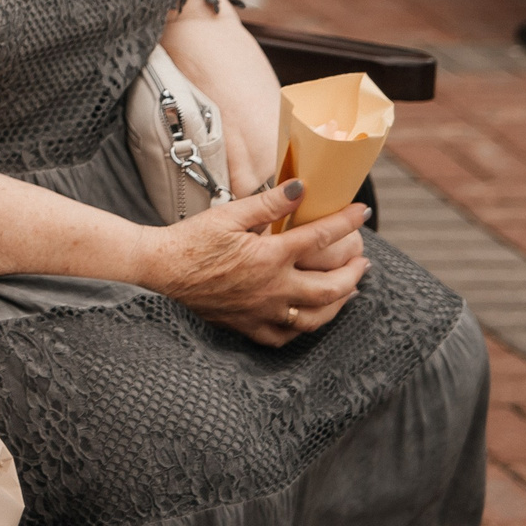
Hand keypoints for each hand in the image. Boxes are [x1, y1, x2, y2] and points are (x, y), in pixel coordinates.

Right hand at [137, 182, 370, 345]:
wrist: (162, 267)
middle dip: (354, 274)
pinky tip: (307, 318)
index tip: (363, 213)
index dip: (347, 223)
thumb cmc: (192, 238)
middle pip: (331, 288)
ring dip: (339, 305)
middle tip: (363, 262)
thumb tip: (301, 188)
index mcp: (270, 256)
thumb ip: (270, 203)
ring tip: (348, 292)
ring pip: (315, 318)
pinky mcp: (247, 325)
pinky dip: (302, 329)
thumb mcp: (231, 213)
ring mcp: (262, 311)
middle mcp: (273, 288)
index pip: (321, 237)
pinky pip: (284, 337)